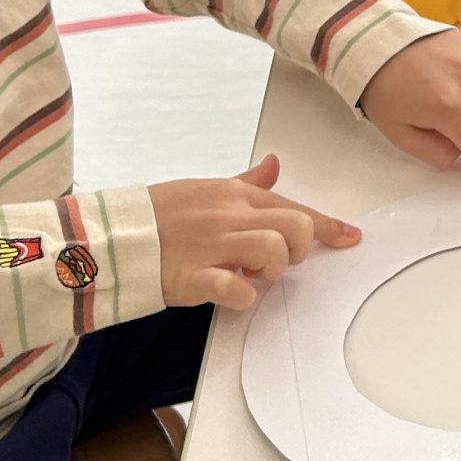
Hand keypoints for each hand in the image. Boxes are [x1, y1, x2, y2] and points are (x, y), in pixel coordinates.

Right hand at [148, 154, 355, 310]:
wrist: (111, 234)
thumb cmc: (160, 214)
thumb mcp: (205, 189)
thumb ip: (246, 183)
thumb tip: (274, 165)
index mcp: (234, 194)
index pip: (293, 206)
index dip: (328, 226)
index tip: (350, 237)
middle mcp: (229, 215)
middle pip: (295, 225)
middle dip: (301, 248)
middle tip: (280, 261)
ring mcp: (212, 245)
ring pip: (274, 250)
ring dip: (273, 269)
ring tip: (251, 273)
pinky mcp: (193, 276)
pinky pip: (235, 287)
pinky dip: (244, 295)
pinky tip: (234, 292)